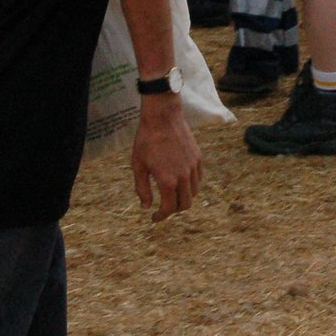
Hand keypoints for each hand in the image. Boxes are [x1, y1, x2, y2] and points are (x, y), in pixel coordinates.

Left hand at [131, 93, 201, 221]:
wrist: (163, 116)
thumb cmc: (146, 140)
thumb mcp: (138, 165)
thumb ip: (142, 189)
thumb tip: (146, 207)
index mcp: (167, 181)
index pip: (168, 208)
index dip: (161, 216)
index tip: (154, 218)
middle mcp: (183, 177)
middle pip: (185, 205)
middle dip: (173, 210)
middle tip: (164, 208)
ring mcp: (193, 167)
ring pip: (193, 193)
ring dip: (183, 198)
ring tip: (172, 194)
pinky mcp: (198, 158)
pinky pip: (198, 179)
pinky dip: (190, 185)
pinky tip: (180, 180)